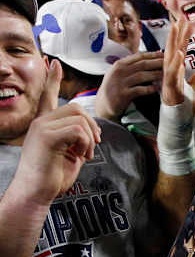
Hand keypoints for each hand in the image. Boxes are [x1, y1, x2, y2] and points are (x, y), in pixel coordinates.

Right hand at [11, 60, 100, 205]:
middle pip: (77, 108)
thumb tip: (91, 131)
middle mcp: (40, 122)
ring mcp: (41, 127)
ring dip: (90, 138)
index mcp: (44, 124)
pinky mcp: (46, 136)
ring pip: (80, 119)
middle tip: (95, 144)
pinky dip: (87, 144)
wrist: (36, 193)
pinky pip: (78, 130)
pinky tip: (81, 156)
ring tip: (86, 154)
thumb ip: (77, 138)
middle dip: (93, 125)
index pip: (48, 95)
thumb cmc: (52, 177)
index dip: (52, 79)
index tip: (54, 62)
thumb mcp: (69, 153)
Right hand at [95, 51, 162, 120]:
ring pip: (142, 76)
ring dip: (155, 74)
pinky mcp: (123, 94)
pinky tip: (157, 89)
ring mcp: (120, 83)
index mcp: (119, 64)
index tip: (164, 54)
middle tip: (169, 63)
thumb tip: (150, 58)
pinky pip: (139, 90)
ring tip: (166, 75)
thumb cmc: (115, 88)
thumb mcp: (120, 73)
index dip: (153, 55)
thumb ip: (132, 66)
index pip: (139, 56)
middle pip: (142, 64)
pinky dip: (149, 89)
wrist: (104, 104)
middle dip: (157, 63)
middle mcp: (119, 71)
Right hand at [162, 14, 194, 106]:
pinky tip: (178, 53)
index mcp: (176, 70)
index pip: (179, 48)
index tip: (185, 21)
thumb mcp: (192, 87)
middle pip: (173, 48)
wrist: (175, 121)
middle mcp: (171, 72)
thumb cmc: (181, 104)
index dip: (182, 35)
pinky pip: (172, 73)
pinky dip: (175, 63)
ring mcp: (169, 79)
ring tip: (176, 28)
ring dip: (173, 42)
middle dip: (177, 33)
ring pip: (170, 57)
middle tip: (180, 17)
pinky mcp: (171, 88)